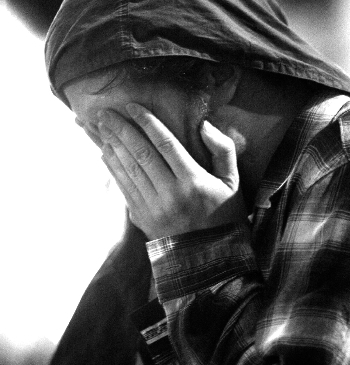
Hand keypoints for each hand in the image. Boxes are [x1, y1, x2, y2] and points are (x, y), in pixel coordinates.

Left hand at [95, 104, 247, 239]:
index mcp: (193, 182)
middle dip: (122, 130)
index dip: (147, 122)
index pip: (165, 144)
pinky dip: (113, 169)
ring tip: (102, 128)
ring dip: (113, 146)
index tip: (132, 106)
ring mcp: (153, 208)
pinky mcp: (142, 218)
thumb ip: (223, 150)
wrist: (211, 259)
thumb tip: (204, 125)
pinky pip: (123, 188)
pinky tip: (105, 154)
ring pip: (129, 170)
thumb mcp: (233, 182)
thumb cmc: (225, 216)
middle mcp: (170, 194)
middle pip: (141, 154)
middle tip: (107, 113)